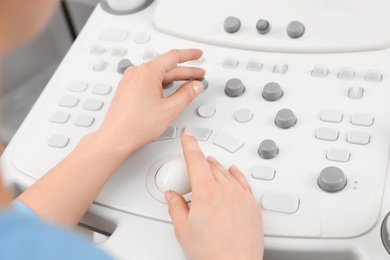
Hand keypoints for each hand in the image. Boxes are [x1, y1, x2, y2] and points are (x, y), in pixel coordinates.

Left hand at [97, 49, 205, 154]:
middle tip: (199, 74)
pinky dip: (161, 84)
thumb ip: (186, 94)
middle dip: (185, 71)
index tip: (198, 54)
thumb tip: (195, 86)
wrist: (116, 137)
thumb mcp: (169, 109)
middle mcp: (136, 73)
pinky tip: (168, 90)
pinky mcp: (127, 89)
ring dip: (173, 78)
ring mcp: (130, 80)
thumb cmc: (135, 125)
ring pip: (157, 74)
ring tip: (187, 83)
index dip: (189, 54)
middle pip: (166, 66)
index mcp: (147, 72)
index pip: (173, 56)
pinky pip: (148, 80)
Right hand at [165, 132, 263, 259]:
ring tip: (209, 166)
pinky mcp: (252, 205)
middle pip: (211, 165)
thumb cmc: (212, 254)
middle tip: (192, 166)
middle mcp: (226, 190)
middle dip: (200, 161)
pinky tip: (233, 172)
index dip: (189, 144)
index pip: (195, 160)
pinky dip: (235, 173)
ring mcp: (241, 197)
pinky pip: (243, 181)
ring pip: (226, 172)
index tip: (188, 136)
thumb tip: (172, 196)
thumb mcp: (183, 230)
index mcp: (206, 192)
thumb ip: (175, 207)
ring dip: (216, 166)